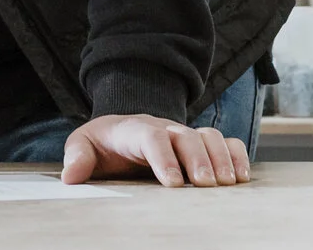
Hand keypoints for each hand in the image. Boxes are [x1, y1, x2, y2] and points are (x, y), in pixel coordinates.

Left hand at [60, 113, 249, 187]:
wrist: (121, 131)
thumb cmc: (103, 144)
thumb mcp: (83, 145)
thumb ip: (77, 156)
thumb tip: (71, 175)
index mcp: (133, 129)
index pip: (150, 136)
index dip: (164, 157)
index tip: (174, 183)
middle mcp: (164, 128)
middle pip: (186, 135)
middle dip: (198, 160)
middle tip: (206, 186)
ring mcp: (184, 134)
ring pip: (209, 136)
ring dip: (221, 158)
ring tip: (228, 184)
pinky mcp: (200, 145)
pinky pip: (225, 142)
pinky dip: (237, 155)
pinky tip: (242, 178)